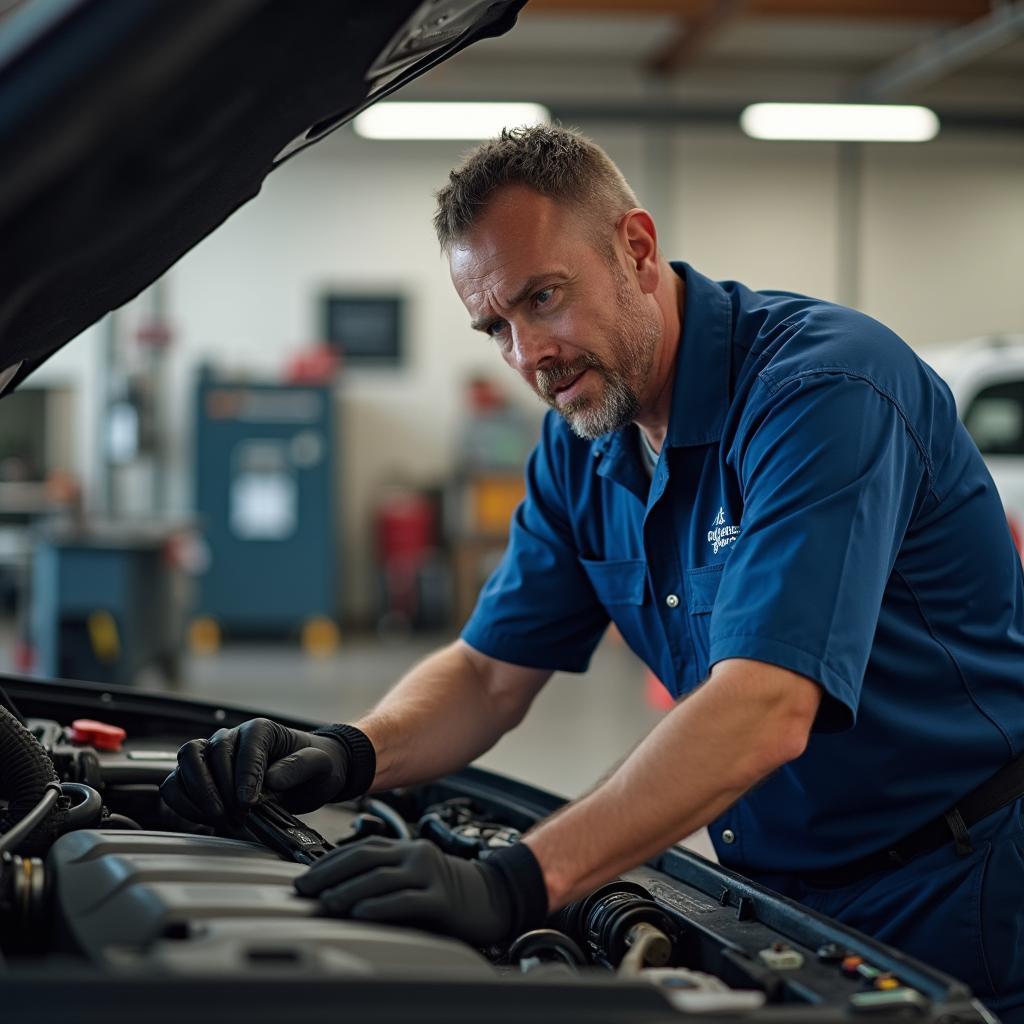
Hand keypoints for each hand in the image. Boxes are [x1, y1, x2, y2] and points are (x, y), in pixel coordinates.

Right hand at [160, 718, 373, 823]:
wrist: (310, 777)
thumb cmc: (315, 767)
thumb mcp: (320, 765)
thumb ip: (299, 767)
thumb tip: (271, 779)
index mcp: (261, 730)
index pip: (245, 747)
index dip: (244, 775)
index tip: (249, 802)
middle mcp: (233, 737)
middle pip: (209, 753)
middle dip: (219, 788)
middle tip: (236, 815)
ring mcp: (213, 755)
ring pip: (187, 762)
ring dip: (197, 794)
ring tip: (220, 818)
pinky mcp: (202, 777)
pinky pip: (177, 783)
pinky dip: (183, 802)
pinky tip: (204, 819)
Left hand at [294, 836, 547, 946]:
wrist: (493, 898)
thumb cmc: (446, 892)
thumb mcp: (414, 877)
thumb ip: (384, 877)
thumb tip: (337, 890)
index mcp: (406, 848)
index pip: (360, 849)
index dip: (329, 862)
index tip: (305, 877)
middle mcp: (416, 855)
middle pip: (365, 860)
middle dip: (330, 874)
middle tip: (304, 889)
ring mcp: (429, 876)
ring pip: (381, 880)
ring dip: (348, 891)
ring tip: (325, 902)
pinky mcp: (441, 899)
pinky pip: (405, 901)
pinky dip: (379, 907)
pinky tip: (360, 913)